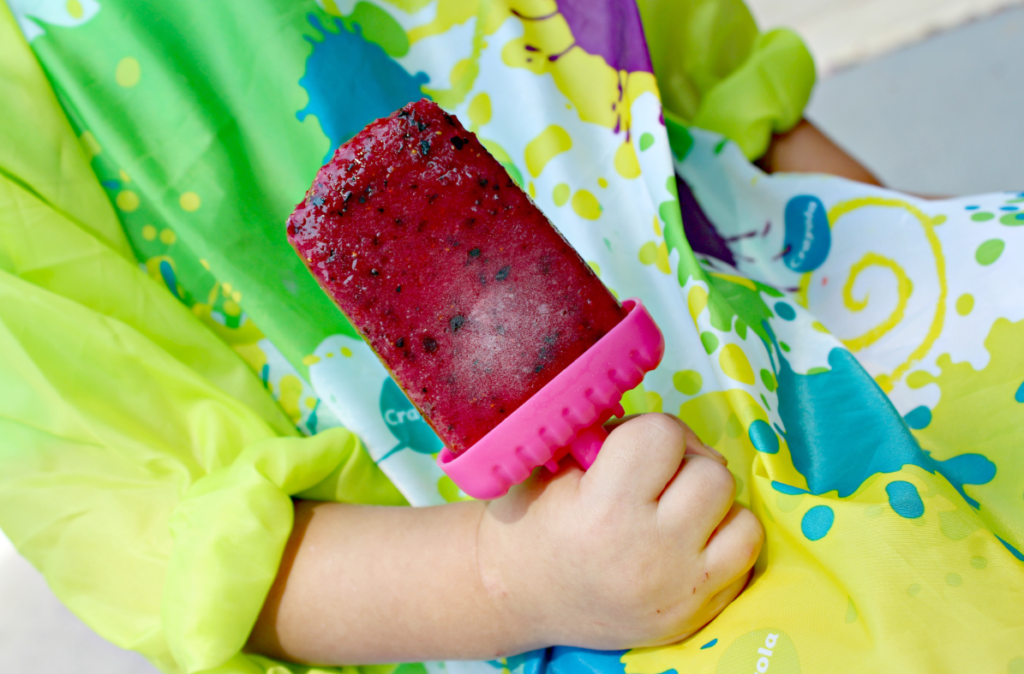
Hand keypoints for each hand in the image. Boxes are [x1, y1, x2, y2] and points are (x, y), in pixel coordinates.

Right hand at [477, 413, 762, 649]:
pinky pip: (748, 552)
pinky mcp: (700, 613)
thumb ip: (595, 433)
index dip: (649, 433)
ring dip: (710, 503)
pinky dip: (725, 536)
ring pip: (740, 512)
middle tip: (652, 482)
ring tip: (672, 512)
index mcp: (602, 512)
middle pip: (712, 472)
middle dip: (684, 466)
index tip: (625, 452)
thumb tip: (656, 422)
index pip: (664, 434)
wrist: (520, 597)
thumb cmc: (531, 522)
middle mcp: (648, 553)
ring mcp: (679, 588)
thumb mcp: (545, 465)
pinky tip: (688, 540)